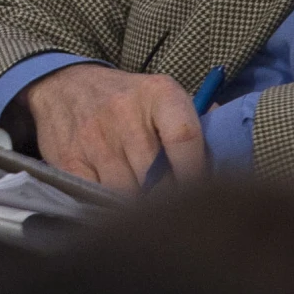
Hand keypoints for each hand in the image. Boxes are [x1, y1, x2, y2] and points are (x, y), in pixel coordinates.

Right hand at [20, 63, 207, 192]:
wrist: (61, 84)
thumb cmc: (125, 98)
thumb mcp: (161, 95)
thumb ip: (197, 121)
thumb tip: (233, 149)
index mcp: (158, 94)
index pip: (185, 138)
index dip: (197, 173)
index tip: (203, 192)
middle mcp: (123, 113)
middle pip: (157, 176)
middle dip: (169, 198)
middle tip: (176, 209)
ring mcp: (93, 137)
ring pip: (127, 192)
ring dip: (138, 206)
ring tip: (147, 207)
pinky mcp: (68, 158)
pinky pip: (96, 196)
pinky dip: (107, 204)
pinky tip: (115, 200)